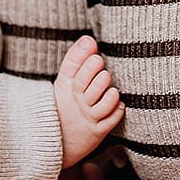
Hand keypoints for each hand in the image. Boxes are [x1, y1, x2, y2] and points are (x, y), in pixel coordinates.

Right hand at [53, 35, 123, 166]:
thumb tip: (88, 39)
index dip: (81, 59)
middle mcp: (76, 103)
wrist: (59, 140)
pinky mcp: (96, 133)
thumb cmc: (69, 103)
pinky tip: (119, 105)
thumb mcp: (67, 81)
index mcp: (66, 86)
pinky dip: (114, 113)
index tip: (92, 46)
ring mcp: (86, 118)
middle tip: (99, 61)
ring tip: (112, 89)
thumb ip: (77, 59)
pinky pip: (107, 124)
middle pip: (82, 88)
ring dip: (106, 96)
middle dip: (90, 74)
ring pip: (98, 108)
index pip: (70, 71)